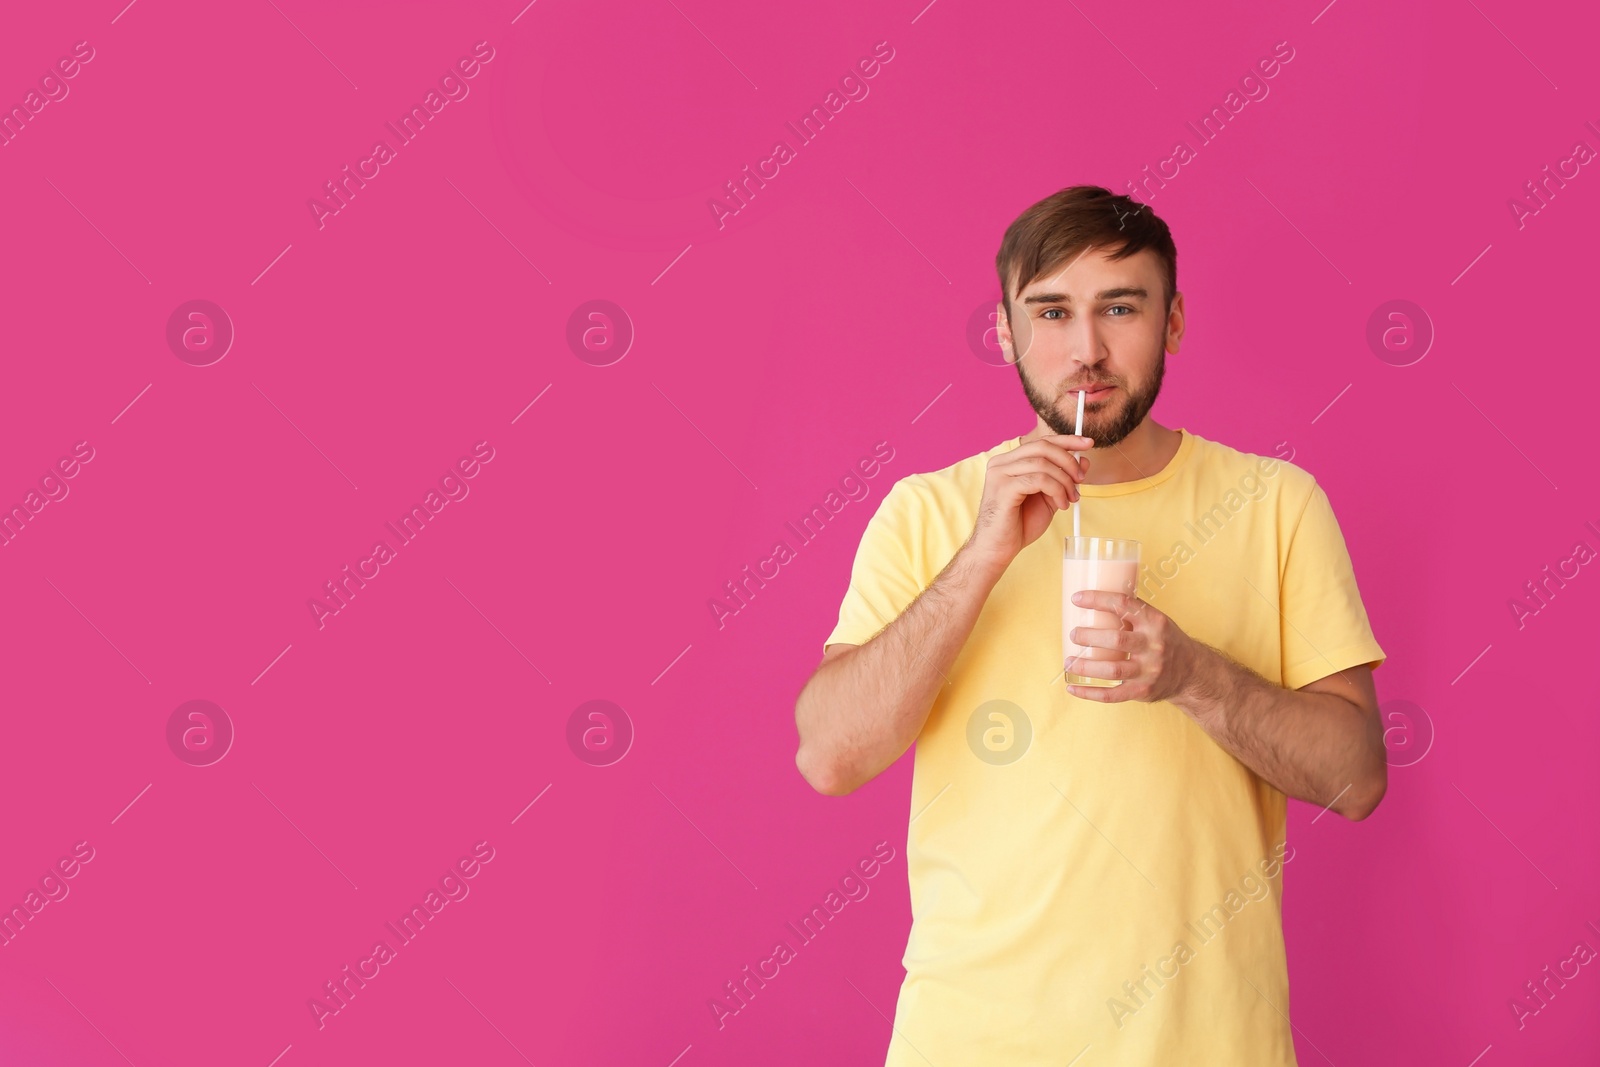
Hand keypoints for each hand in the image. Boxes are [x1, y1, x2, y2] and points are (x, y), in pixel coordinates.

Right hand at [965, 435, 1093, 569]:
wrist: (999, 548)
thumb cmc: (1019, 524)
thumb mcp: (1048, 496)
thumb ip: (1062, 477)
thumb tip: (1083, 460)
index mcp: (1009, 461)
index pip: (1041, 442)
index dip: (1067, 440)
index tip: (1088, 443)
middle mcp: (1001, 463)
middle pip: (1042, 447)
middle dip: (1068, 461)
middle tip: (1080, 480)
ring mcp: (1000, 474)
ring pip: (1043, 464)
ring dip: (1064, 481)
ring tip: (1070, 499)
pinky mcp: (1003, 488)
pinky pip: (1039, 480)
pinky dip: (1056, 491)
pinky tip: (1061, 505)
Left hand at [1064, 590, 1198, 703]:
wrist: (1191, 672)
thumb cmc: (1164, 640)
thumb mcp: (1157, 620)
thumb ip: (1131, 610)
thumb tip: (1094, 596)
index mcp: (1155, 622)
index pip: (1123, 605)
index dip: (1097, 600)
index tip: (1076, 599)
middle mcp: (1154, 646)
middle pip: (1116, 640)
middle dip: (1089, 636)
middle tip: (1074, 634)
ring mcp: (1149, 671)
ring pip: (1112, 670)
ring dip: (1085, 666)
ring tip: (1069, 661)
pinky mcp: (1143, 691)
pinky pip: (1112, 695)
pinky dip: (1089, 693)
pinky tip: (1072, 688)